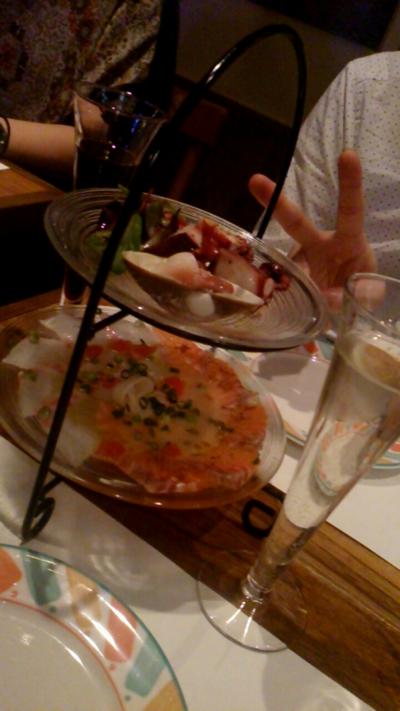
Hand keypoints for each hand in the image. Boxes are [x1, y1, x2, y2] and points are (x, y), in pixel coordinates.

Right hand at [248, 150, 375, 309]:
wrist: (343, 311)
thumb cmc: (359, 291)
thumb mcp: (369, 295)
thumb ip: (359, 294)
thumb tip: (330, 297)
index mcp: (347, 242)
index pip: (350, 209)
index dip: (350, 183)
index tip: (348, 155)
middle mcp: (319, 247)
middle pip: (296, 223)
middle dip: (276, 201)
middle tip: (255, 180)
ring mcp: (299, 264)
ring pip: (284, 266)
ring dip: (284, 282)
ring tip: (308, 301)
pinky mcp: (285, 282)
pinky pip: (279, 289)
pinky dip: (284, 300)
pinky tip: (293, 310)